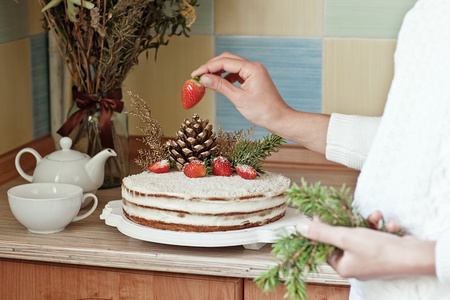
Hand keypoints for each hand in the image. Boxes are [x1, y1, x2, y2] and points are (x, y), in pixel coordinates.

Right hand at [191, 52, 329, 153]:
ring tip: (206, 81)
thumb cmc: (262, 111)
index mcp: (251, 68)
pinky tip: (219, 84)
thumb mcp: (238, 99)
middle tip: (197, 76)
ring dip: (218, 72)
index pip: (224, 62)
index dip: (207, 67)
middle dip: (211, 67)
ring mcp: (254, 72)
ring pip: (231, 66)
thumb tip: (203, 78)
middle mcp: (253, 66)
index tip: (194, 74)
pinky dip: (226, 77)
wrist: (279, 119)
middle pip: (227, 60)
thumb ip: (220, 86)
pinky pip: (236, 74)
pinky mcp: (254, 79)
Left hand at [296, 214, 435, 280]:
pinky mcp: (383, 254)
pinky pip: (375, 237)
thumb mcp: (346, 237)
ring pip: (360, 235)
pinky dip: (381, 228)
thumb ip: (322, 232)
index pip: (324, 246)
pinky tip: (389, 225)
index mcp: (343, 267)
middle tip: (349, 211)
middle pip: (342, 239)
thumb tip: (300, 228)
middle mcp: (355, 266)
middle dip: (349, 223)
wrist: (414, 256)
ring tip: (376, 216)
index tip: (321, 214)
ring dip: (368, 222)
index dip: (322, 229)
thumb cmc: (379, 250)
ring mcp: (369, 261)